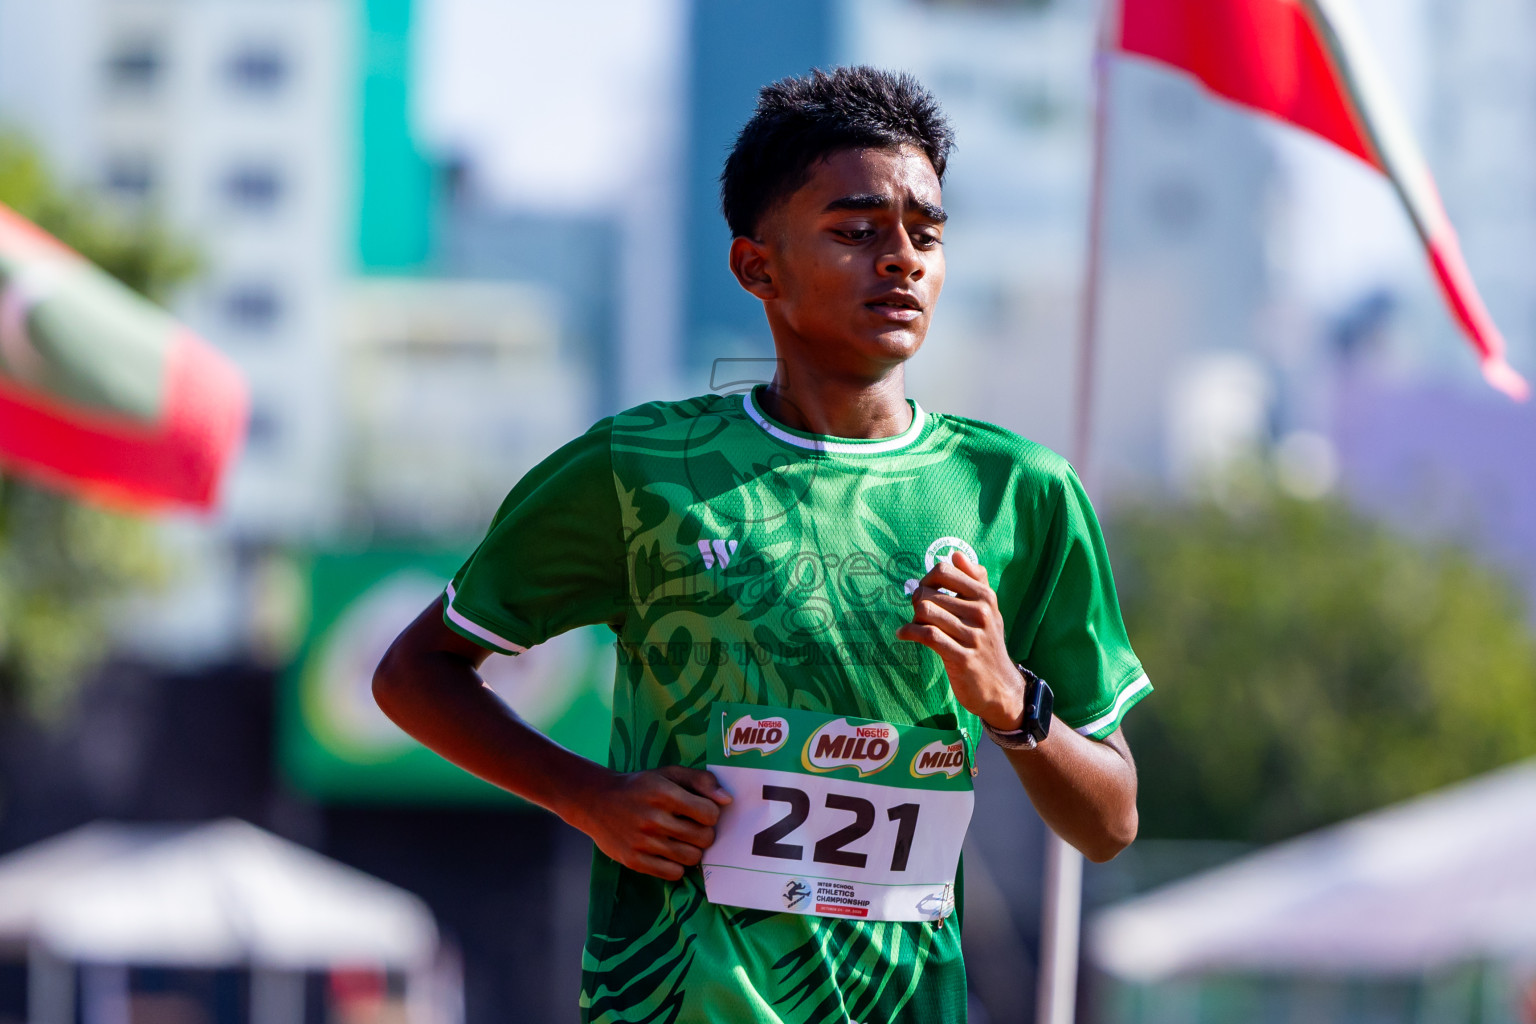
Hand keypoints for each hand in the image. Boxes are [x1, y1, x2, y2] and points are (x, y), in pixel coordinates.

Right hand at [570, 765, 733, 880]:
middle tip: (692, 827)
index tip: (700, 811)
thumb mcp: (669, 774)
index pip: (710, 813)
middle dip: (704, 833)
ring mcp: (643, 842)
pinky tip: (669, 853)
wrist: (597, 801)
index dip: (710, 813)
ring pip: (691, 858)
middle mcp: (653, 819)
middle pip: (704, 838)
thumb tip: (727, 800)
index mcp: (664, 794)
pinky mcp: (634, 861)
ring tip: (682, 840)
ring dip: (692, 850)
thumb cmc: (641, 786)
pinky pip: (673, 873)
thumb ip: (701, 781)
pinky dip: (676, 866)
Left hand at [896, 550, 1025, 730]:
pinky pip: (927, 635)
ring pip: (926, 611)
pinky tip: (903, 634)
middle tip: (918, 613)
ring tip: (914, 624)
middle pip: (929, 592)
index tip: (926, 591)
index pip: (944, 570)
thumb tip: (956, 554)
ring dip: (913, 617)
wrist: (1001, 688)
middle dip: (917, 601)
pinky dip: (909, 632)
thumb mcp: (989, 610)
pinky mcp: (961, 657)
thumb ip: (975, 580)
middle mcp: (982, 613)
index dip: (927, 579)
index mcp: (986, 597)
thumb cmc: (988, 644)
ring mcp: (972, 636)